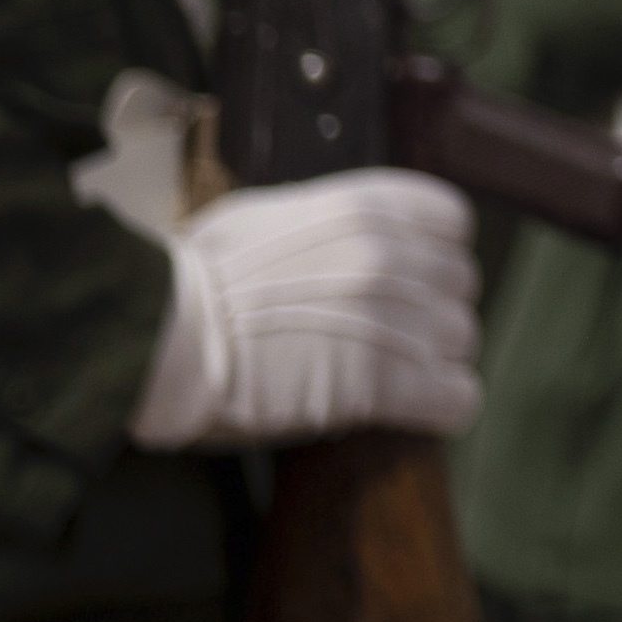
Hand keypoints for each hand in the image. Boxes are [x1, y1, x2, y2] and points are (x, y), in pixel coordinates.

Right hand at [124, 168, 479, 449]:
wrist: (159, 333)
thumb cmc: (194, 279)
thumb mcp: (268, 219)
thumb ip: (327, 225)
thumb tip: (346, 236)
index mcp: (368, 207)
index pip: (452, 223)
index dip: (434, 256)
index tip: (410, 281)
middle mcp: (393, 255)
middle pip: (460, 286)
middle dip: (431, 312)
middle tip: (391, 338)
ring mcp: (394, 318)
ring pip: (463, 340)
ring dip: (434, 361)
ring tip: (394, 378)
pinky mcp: (383, 383)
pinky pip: (456, 396)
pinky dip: (445, 407)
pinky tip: (421, 414)